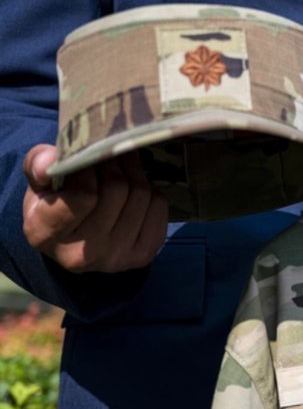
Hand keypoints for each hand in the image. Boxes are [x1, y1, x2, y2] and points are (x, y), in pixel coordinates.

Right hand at [22, 144, 167, 272]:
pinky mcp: (144, 254)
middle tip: (109, 151)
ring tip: (122, 164)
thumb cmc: (53, 207)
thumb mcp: (37, 185)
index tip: (86, 157)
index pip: (84, 195)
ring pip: (141, 195)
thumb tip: (51, 157)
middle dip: (114, 163)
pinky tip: (134, 189)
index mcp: (47, 235)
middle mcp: (83, 254)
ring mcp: (118, 258)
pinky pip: (159, 206)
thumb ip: (37, 165)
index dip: (89, 168)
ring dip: (134, 172)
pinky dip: (150, 190)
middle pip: (117, 191)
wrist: (74, 243)